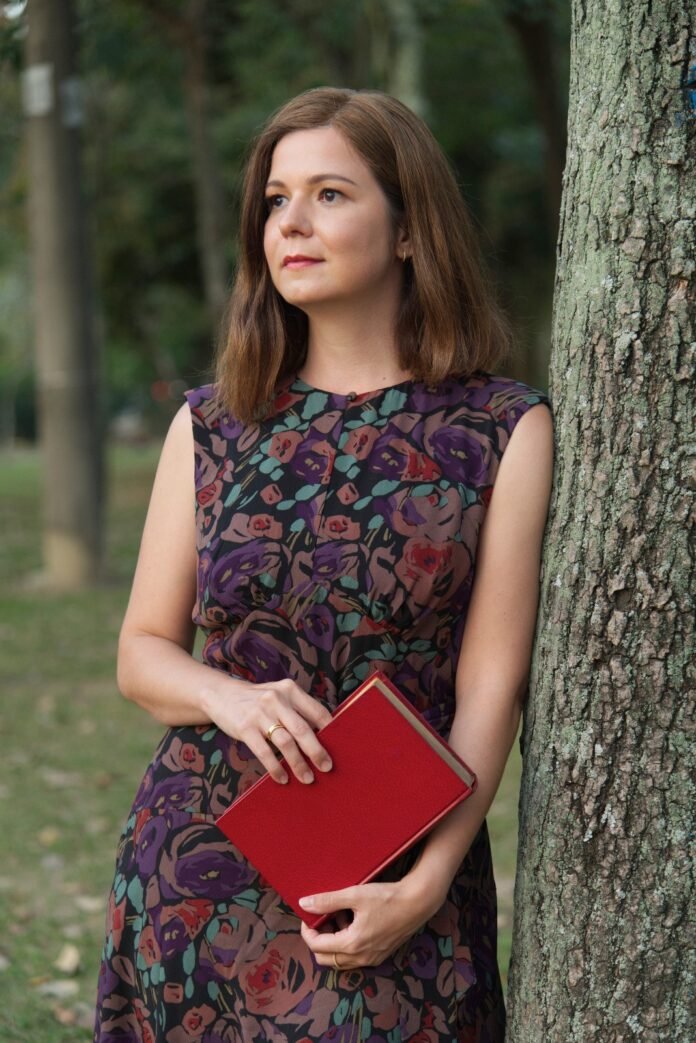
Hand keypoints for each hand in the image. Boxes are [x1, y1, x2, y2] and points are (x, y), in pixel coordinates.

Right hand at [208, 677, 333, 784]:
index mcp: (290, 690)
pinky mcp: (245, 727)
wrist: (221, 695)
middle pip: (303, 729)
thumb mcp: (279, 696)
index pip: (316, 711)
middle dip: (317, 751)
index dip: (331, 730)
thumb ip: (297, 710)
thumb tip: (323, 736)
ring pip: (285, 743)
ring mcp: (260, 713)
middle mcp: (277, 699)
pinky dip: (275, 768)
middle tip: (327, 767)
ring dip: (298, 763)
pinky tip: (282, 778)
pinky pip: (264, 752)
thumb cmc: (257, 700)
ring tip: (307, 778)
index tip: (341, 747)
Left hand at [298, 879, 440, 969]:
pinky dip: (347, 943)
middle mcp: (360, 958)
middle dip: (319, 939)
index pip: (317, 946)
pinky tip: (354, 921)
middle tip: (322, 918)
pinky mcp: (380, 955)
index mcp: (351, 944)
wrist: (418, 902)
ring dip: (334, 941)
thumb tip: (304, 903)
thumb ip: (327, 901)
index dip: (307, 931)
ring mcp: (371, 959)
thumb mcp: (354, 895)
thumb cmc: (386, 897)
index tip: (308, 915)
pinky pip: (354, 957)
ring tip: (340, 916)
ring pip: (340, 959)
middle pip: (326, 959)